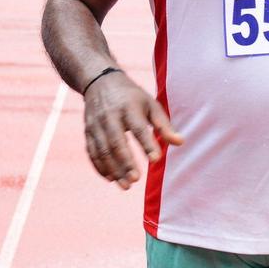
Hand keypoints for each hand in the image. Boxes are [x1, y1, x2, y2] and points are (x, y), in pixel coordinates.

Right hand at [82, 71, 181, 189]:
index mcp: (128, 107)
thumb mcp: (150, 104)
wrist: (99, 82)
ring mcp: (96, 124)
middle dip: (125, 162)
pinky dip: (100, 167)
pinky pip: (92, 152)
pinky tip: (111, 179)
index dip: (146, 143)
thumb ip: (164, 125)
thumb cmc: (132, 97)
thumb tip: (180, 143)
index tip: (155, 159)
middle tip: (136, 179)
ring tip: (126, 186)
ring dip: (113, 169)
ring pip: (102, 150)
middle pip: (116, 141)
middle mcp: (110, 116)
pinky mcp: (88, 131)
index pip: (138, 127)